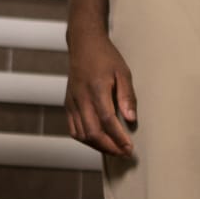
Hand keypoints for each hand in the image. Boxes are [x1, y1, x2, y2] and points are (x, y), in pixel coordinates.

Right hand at [65, 21, 138, 157]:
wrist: (83, 45)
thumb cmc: (106, 57)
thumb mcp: (123, 72)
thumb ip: (127, 96)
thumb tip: (131, 119)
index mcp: (96, 89)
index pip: (107, 120)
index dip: (118, 138)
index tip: (129, 148)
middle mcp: (81, 98)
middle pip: (92, 132)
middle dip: (110, 147)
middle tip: (124, 153)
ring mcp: (72, 102)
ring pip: (82, 134)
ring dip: (98, 146)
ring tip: (114, 150)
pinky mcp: (68, 105)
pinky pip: (73, 129)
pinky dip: (86, 140)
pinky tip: (98, 141)